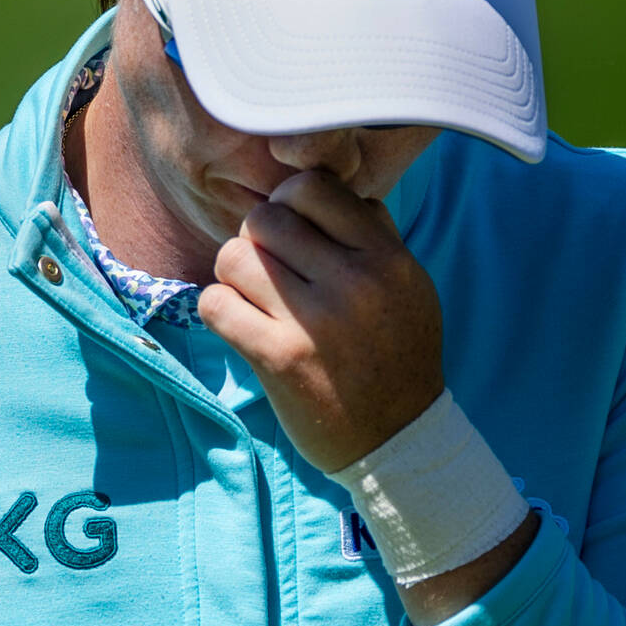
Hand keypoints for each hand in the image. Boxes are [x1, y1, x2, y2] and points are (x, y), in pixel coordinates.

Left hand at [198, 169, 444, 473]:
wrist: (399, 437)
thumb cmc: (399, 351)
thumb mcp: (409, 282)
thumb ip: (374, 231)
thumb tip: (328, 189)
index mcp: (386, 257)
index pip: (312, 188)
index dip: (289, 200)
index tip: (291, 227)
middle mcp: (353, 282)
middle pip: (266, 219)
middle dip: (256, 237)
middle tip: (266, 264)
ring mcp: (313, 321)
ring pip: (235, 256)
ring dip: (234, 272)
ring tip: (250, 293)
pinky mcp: (278, 358)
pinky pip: (216, 303)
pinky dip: (218, 307)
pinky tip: (238, 321)